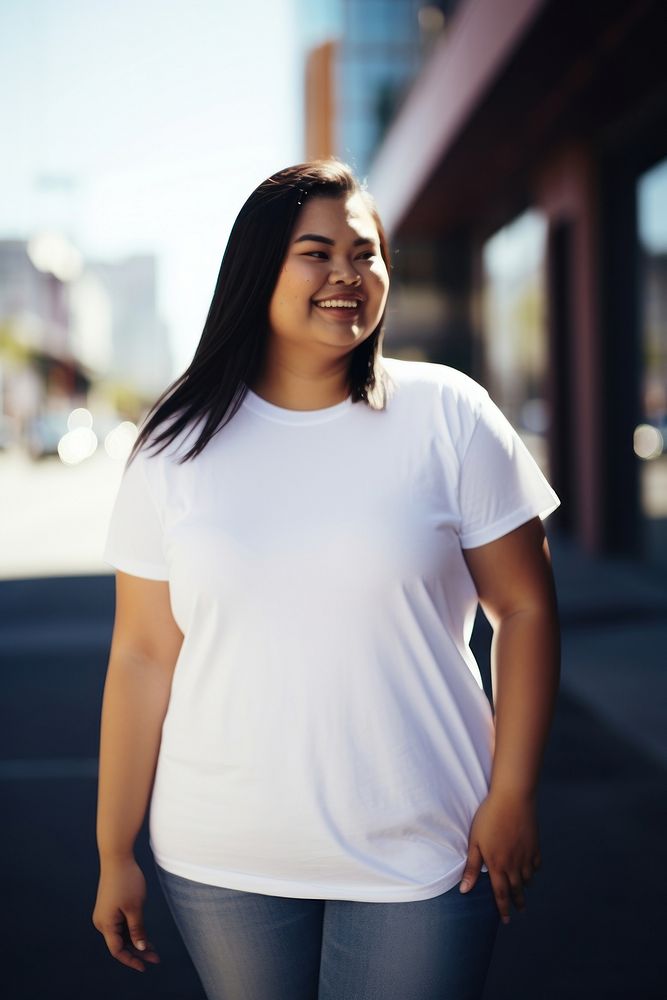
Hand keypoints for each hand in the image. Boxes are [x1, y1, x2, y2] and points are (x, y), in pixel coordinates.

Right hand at [93, 857, 159, 971]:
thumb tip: (140, 947)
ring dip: (136, 941)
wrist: (117, 857)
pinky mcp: (110, 907)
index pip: (117, 950)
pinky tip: (145, 935)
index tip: (146, 966)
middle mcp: (102, 922)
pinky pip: (121, 924)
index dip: (131, 960)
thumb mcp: (135, 907)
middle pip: (120, 943)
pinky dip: (132, 930)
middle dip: (137, 951)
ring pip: (121, 934)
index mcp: (105, 924)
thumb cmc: (126, 881)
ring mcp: (105, 914)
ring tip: (154, 948)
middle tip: (156, 957)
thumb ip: (137, 929)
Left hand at [459, 792, 540, 924]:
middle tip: (519, 911)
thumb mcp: (475, 842)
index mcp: (497, 866)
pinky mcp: (535, 846)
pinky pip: (536, 865)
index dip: (503, 909)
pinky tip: (531, 871)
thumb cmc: (489, 818)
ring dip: (525, 887)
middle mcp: (514, 865)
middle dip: (517, 903)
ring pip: (528, 879)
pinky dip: (534, 871)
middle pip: (517, 890)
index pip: (500, 894)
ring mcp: (527, 856)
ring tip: (523, 891)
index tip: (506, 920)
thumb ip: (472, 867)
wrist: (512, 799)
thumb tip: (464, 890)